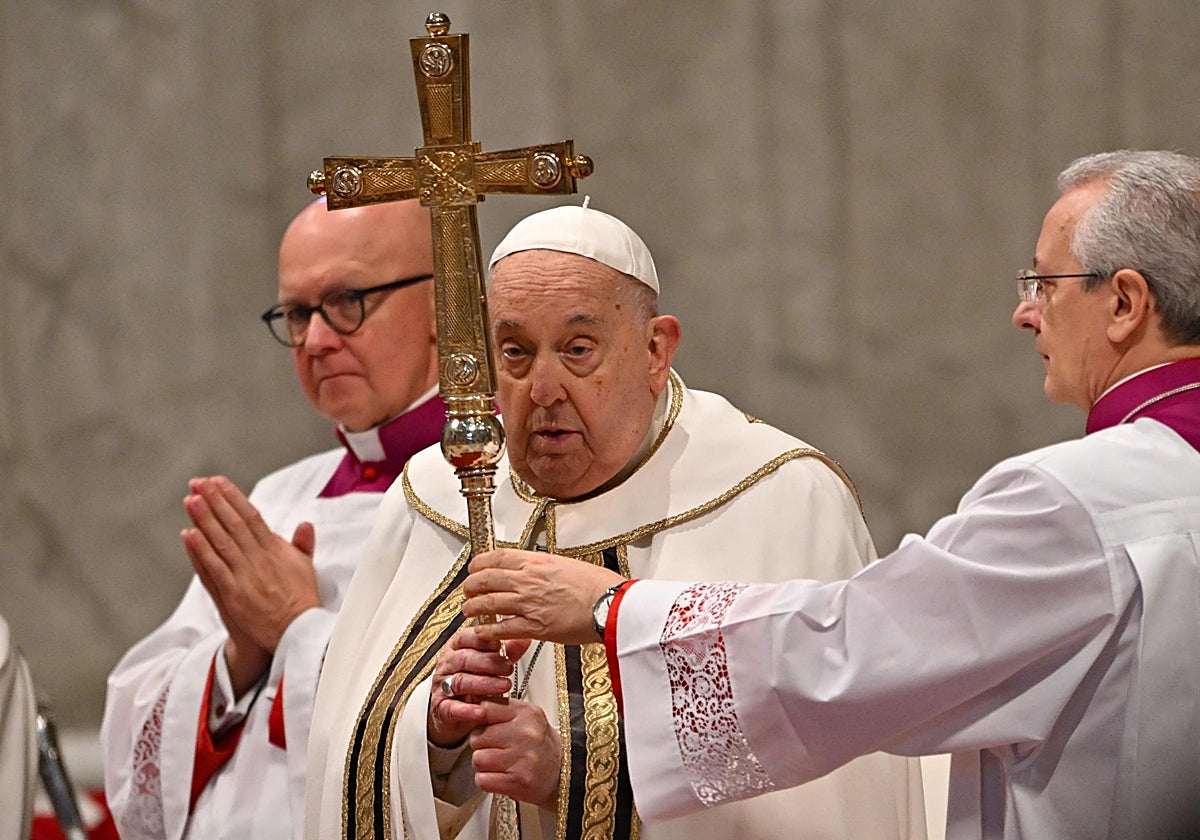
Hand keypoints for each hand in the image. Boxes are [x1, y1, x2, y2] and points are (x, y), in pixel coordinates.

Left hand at [182, 476, 320, 694]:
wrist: (296, 633)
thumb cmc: (301, 601)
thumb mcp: (307, 568)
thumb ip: (302, 545)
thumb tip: (305, 524)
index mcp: (276, 550)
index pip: (252, 516)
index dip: (233, 497)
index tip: (218, 482)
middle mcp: (260, 559)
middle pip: (233, 524)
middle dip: (215, 501)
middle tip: (198, 483)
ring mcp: (245, 576)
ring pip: (221, 541)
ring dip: (204, 519)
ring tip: (190, 500)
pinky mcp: (233, 595)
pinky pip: (214, 568)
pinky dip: (200, 551)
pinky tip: (189, 534)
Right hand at [428, 626, 531, 747]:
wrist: (455, 714)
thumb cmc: (473, 682)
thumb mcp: (490, 665)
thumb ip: (507, 652)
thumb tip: (525, 638)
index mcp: (457, 649)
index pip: (466, 637)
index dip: (483, 640)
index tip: (499, 644)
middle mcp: (448, 665)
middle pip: (464, 658)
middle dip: (488, 662)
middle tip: (508, 667)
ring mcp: (443, 687)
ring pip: (460, 681)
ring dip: (483, 684)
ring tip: (504, 687)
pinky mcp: (441, 709)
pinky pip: (451, 708)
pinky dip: (466, 710)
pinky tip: (480, 712)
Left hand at [464, 549, 624, 645]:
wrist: (610, 604)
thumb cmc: (599, 586)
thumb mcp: (568, 565)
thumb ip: (547, 568)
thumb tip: (538, 570)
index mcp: (537, 562)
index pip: (497, 557)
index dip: (480, 562)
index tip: (475, 567)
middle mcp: (528, 580)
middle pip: (486, 579)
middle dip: (471, 585)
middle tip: (467, 590)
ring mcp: (528, 604)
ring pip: (488, 603)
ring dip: (474, 608)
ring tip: (469, 610)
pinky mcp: (534, 627)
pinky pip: (501, 629)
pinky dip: (487, 631)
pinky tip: (482, 632)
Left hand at [470, 697, 560, 811]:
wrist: (566, 773)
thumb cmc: (541, 745)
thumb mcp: (527, 718)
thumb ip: (501, 709)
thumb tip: (472, 706)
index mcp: (526, 713)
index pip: (485, 708)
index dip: (480, 720)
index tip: (486, 726)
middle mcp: (526, 733)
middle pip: (477, 737)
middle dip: (482, 745)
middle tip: (497, 749)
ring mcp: (523, 758)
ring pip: (478, 759)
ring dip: (484, 765)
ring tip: (500, 764)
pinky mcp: (518, 781)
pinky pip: (482, 780)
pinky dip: (487, 781)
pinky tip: (500, 777)